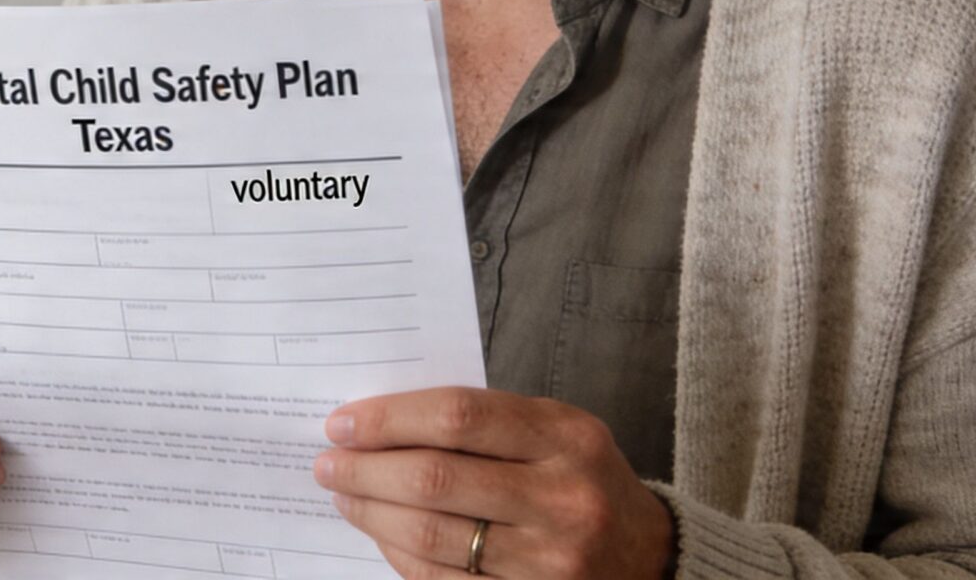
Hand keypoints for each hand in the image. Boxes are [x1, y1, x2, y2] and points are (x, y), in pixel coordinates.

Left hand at [315, 387, 671, 578]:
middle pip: (436, 478)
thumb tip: (383, 421)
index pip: (459, 417)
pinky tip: (381, 533)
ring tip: (345, 496)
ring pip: (434, 536)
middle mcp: (562, 498)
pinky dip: (401, 555)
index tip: (344, 422)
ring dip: (374, 514)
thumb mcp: (556, 430)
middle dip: (367, 470)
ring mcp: (548, 559)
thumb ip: (485, 422)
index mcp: (567, 436)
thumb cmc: (582, 478)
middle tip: (328, 463)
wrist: (646, 556)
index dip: (390, 419)